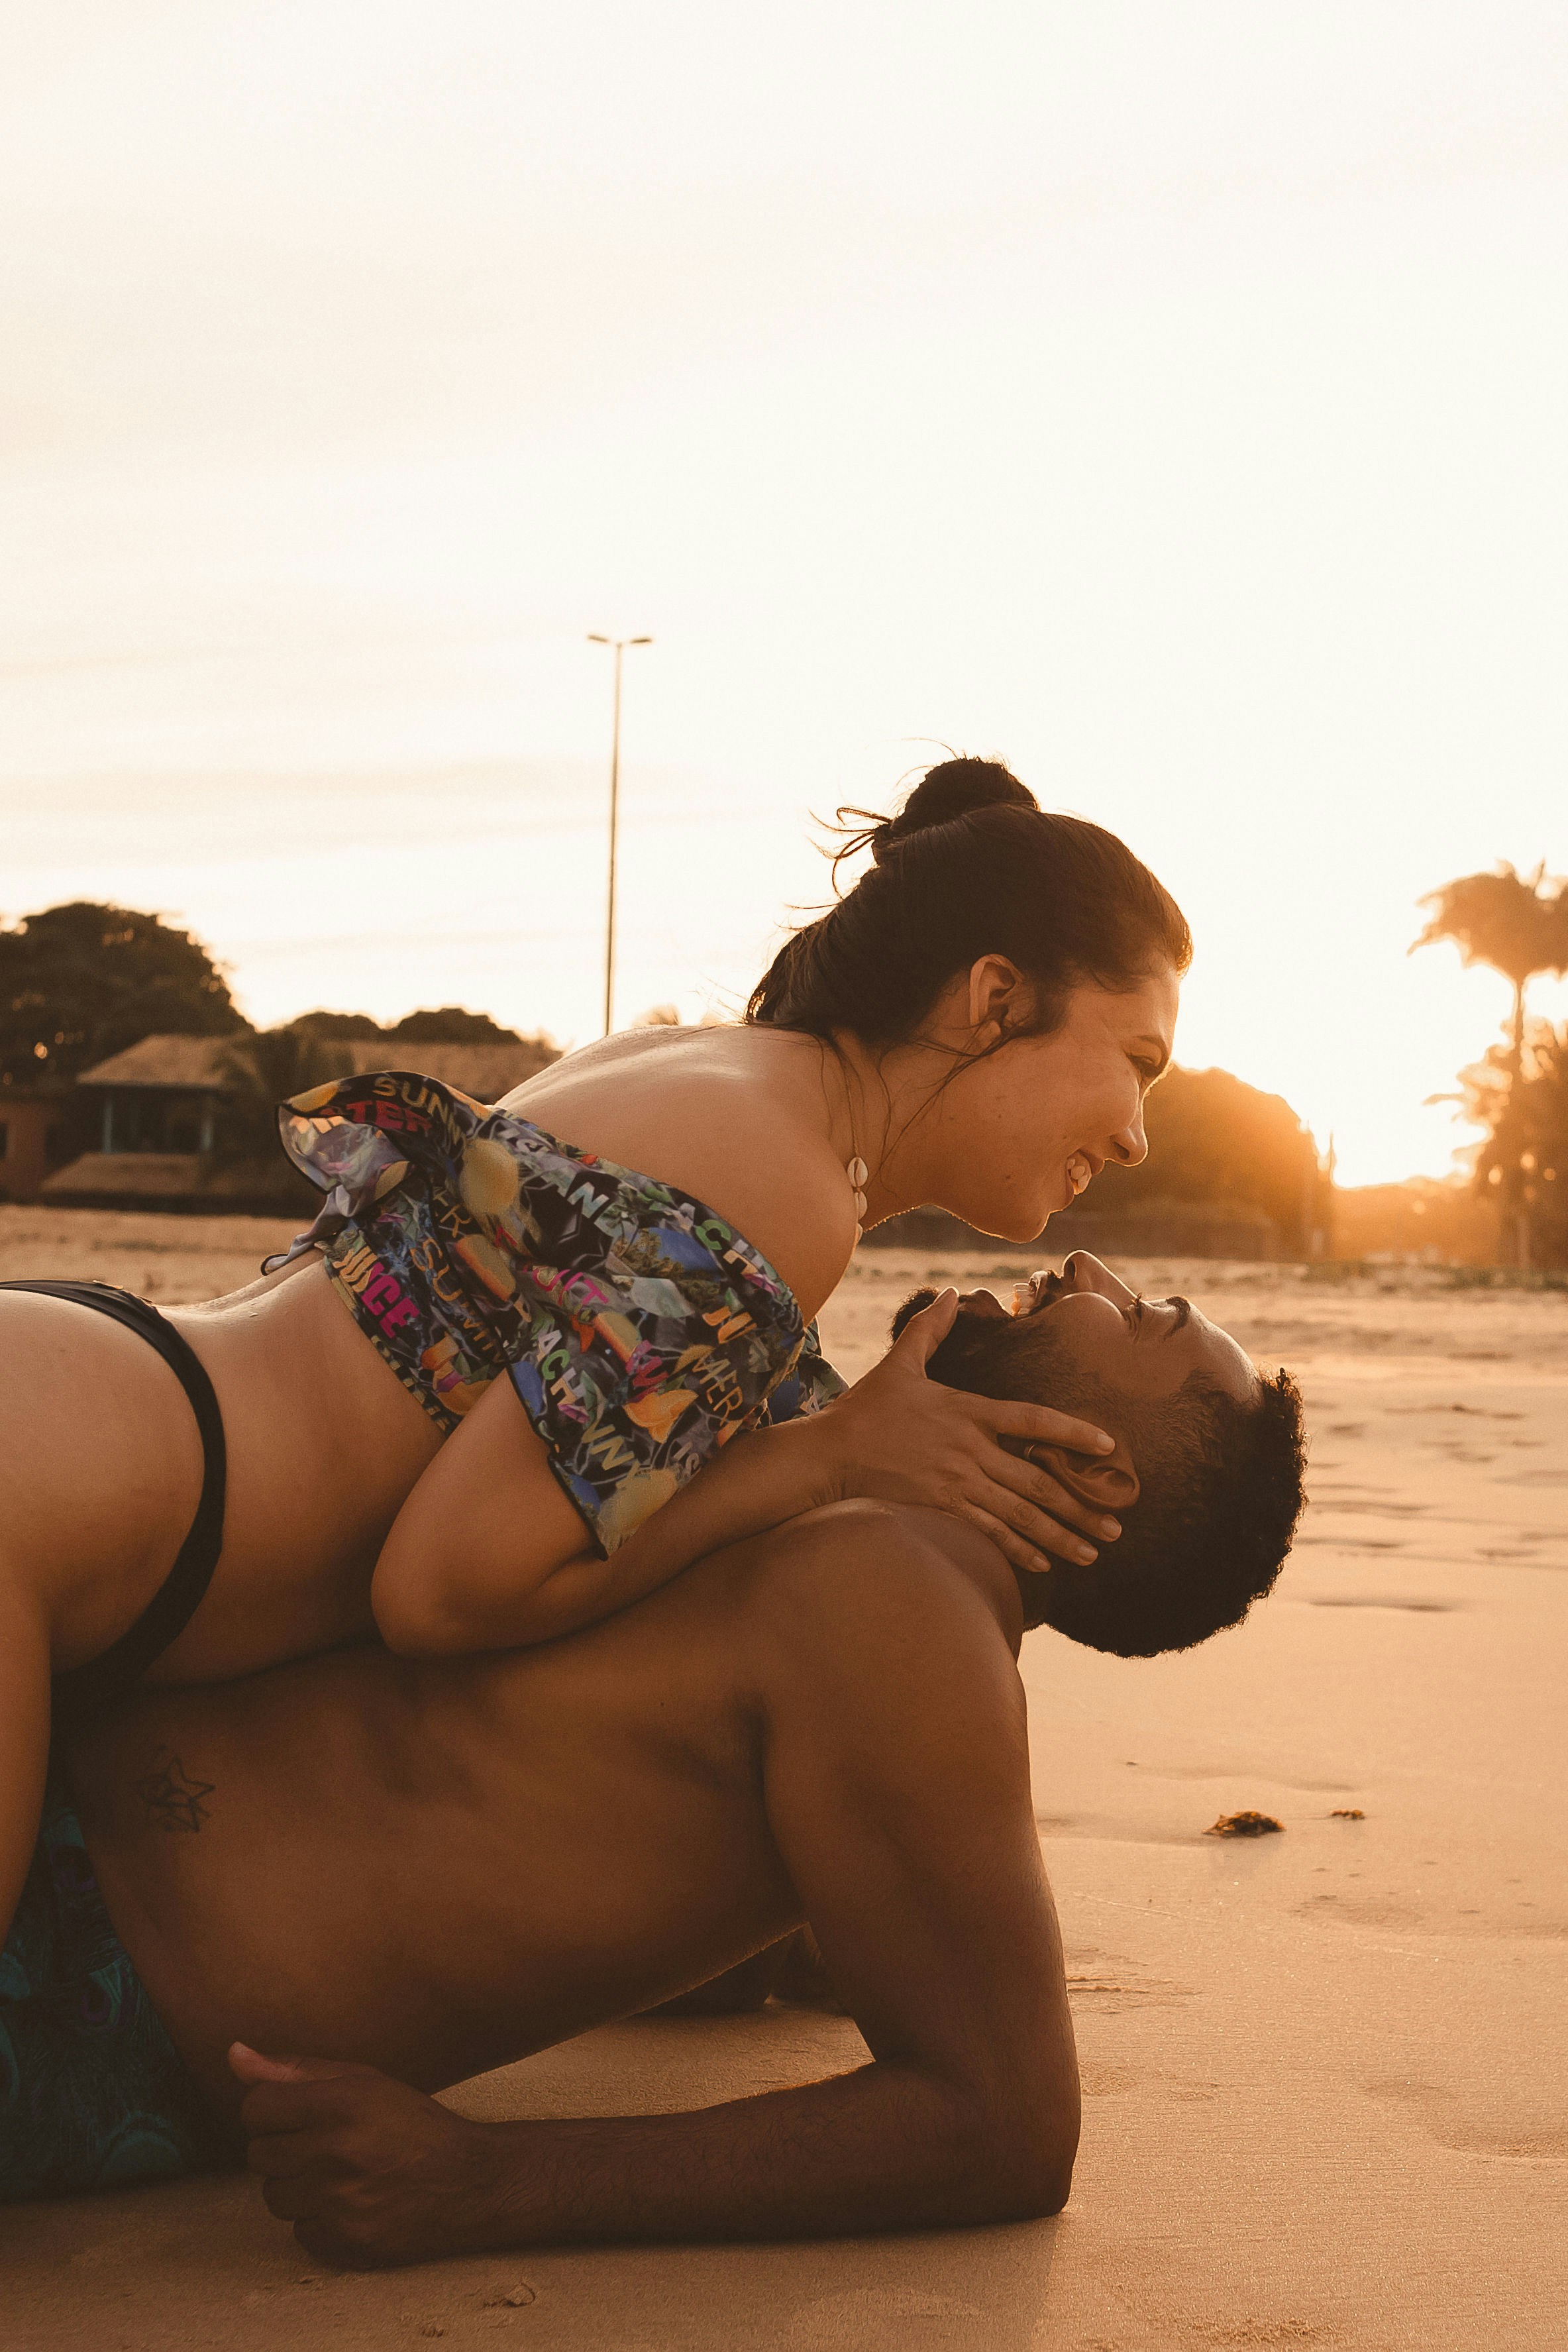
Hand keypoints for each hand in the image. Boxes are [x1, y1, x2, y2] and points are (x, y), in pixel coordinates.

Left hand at [232, 2042, 496, 2268]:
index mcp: (338, 2104)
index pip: (255, 2108)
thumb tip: (232, 2054)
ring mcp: (338, 2204)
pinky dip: (319, 2220)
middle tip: (327, 2144)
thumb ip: (294, 2069)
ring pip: (274, 2197)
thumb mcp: (362, 2081)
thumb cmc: (411, 2123)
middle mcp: (334, 2154)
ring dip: (298, 2186)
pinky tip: (352, 2204)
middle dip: (285, 2148)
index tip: (298, 2114)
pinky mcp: (345, 2244)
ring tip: (340, 2174)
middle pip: (258, 2155)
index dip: (272, 2110)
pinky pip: (299, 2232)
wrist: (469, 2182)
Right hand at [813, 1289, 1118, 1575]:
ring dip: (1060, 1535)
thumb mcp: (900, 1363)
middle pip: (1038, 1480)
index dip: (1074, 1432)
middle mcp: (970, 1450)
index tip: (1109, 1447)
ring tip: (1093, 1552)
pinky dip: (1020, 1550)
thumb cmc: (866, 1408)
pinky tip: (1045, 1565)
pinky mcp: (941, 1508)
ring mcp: (957, 1483)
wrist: (829, 1454)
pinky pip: (989, 1534)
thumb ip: (929, 1329)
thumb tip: (950, 1292)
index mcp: (968, 1411)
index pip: (1033, 1420)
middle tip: (1116, 1525)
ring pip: (1020, 1514)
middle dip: (1080, 1506)